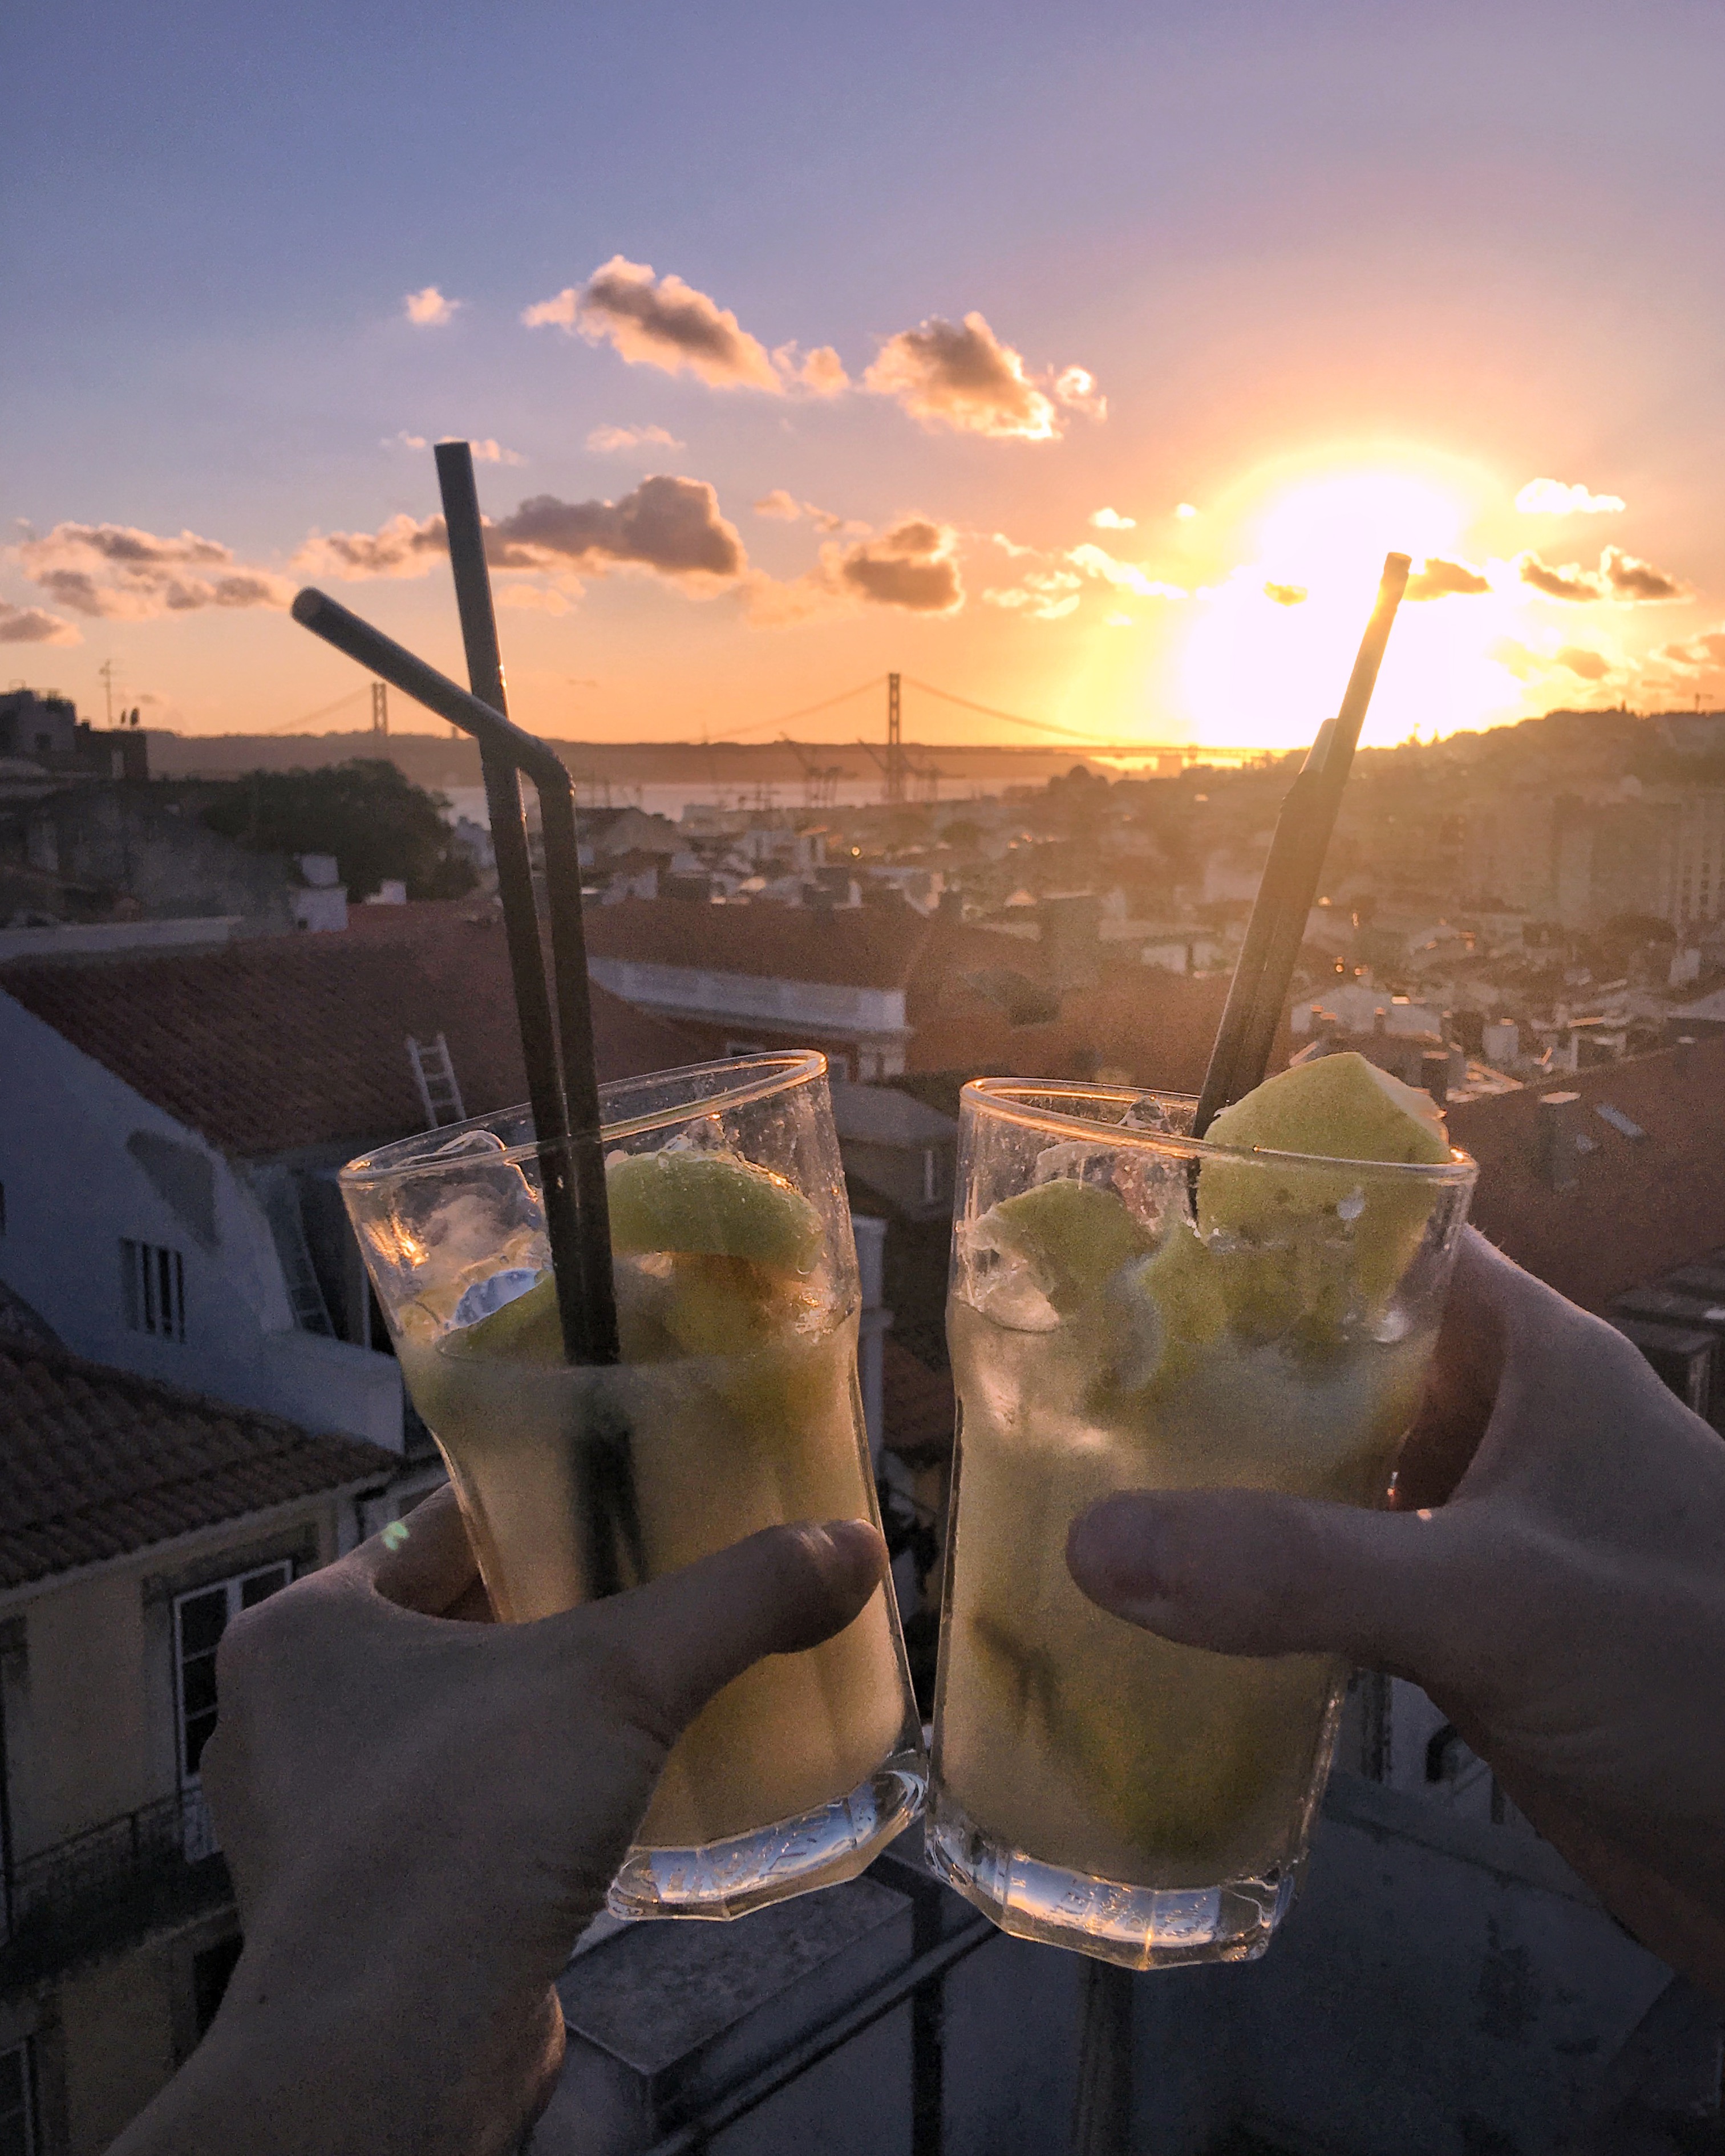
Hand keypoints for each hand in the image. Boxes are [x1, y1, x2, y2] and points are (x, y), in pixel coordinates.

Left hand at [111, 1489, 885, 2155]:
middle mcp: (287, 1718)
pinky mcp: (364, 1911)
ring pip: (460, 1725)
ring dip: (546, 1711)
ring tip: (652, 1686)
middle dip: (558, 1608)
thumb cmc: (467, 1820)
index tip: (631, 1491)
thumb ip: (737, 1600)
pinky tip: (613, 1794)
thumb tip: (858, 1543)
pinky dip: (531, 1797)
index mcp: (305, 1629)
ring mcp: (318, 1824)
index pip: (441, 1526)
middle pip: (454, 1623)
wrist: (391, 2056)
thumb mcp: (620, 1678)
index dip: (541, 1502)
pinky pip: (463, 1814)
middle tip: (665, 1583)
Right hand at [1066, 1227, 1724, 1997]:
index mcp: (1534, 1354)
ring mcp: (1485, 1532)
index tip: (1133, 1245)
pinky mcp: (1471, 1633)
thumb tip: (1095, 1546)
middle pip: (1340, 1361)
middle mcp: (1504, 1426)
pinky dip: (1268, 1585)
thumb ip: (1302, 1571)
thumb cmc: (1693, 1673)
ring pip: (1335, 1476)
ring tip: (1089, 1476)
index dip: (1271, 1231)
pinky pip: (1346, 1581)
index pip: (1388, 1243)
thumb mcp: (1495, 1597)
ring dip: (1235, 1484)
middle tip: (1069, 1375)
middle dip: (1220, 1367)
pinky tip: (1172, 1601)